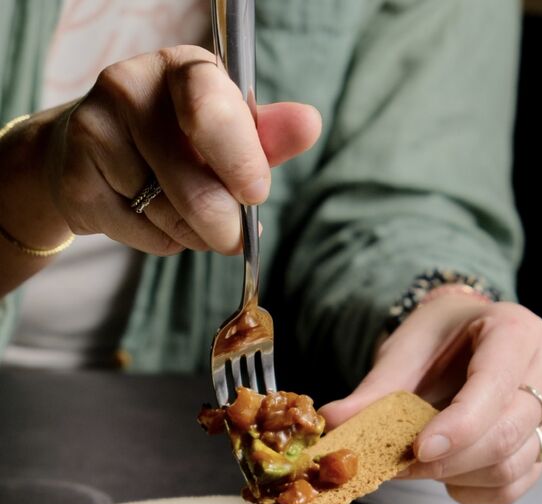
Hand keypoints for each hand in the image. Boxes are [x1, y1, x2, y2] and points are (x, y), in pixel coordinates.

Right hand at [43, 45, 320, 254]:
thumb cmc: (172, 141)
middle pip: (194, 186)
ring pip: (169, 217)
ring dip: (191, 234)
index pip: (213, 109)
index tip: (256, 194)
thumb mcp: (224, 134)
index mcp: (184, 69)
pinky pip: (140, 233)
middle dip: (223, 224)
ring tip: (183, 214)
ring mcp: (97, 129)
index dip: (240, 161)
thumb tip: (309, 125)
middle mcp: (132, 86)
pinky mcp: (77, 177)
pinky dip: (157, 239)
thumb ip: (264, 137)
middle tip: (232, 236)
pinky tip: (147, 215)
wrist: (88, 154)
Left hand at [320, 292, 541, 503]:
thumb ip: (373, 390)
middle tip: (397, 465)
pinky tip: (446, 473)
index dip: (459, 424)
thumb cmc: (439, 339)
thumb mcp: (405, 350)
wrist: (467, 337)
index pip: (495, 385)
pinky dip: (472, 491)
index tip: (418, 449)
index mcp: (516, 330)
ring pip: (512, 467)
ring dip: (455, 477)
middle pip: (507, 434)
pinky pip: (513, 487)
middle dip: (447, 460)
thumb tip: (332, 423)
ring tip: (419, 462)